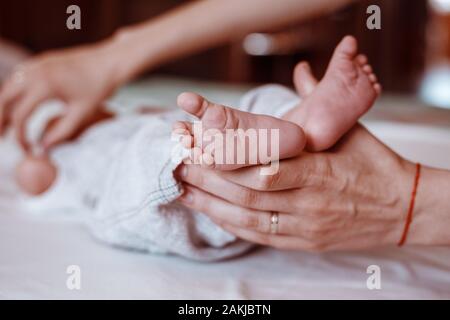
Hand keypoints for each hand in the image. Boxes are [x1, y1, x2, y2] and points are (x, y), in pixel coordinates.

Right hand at [0, 42, 122, 150]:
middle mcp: (34, 72)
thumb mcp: (82, 113)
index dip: (20, 136)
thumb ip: (61, 133)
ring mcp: (35, 64)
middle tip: (1, 138)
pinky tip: (18, 107)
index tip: (28, 149)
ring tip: (7, 126)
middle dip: (1, 120)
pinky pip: (18, 78)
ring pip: (8, 87)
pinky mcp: (40, 61)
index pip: (20, 115)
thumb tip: (43, 149)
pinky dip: (13, 93)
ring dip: (4, 105)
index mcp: (45, 85)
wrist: (110, 61)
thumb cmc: (99, 88)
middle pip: (4, 98)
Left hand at [177, 124, 429, 251]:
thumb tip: (302, 71)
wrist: (402, 208)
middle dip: (208, 180)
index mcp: (319, 168)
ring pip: (250, 218)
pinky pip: (261, 236)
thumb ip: (318, 103)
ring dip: (211, 205)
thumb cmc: (374, 164)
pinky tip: (211, 214)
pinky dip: (232, 225)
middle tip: (178, 165)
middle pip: (248, 193)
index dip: (224, 159)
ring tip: (183, 191)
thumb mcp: (349, 131)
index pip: (263, 166)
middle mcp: (309, 200)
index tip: (197, 146)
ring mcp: (306, 225)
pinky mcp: (304, 242)